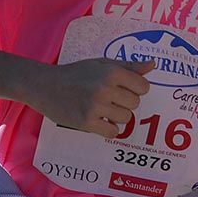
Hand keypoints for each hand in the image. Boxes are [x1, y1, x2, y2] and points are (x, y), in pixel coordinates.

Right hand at [28, 57, 154, 137]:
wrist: (45, 86)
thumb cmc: (76, 73)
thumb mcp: (102, 63)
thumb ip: (129, 66)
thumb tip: (152, 65)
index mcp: (112, 72)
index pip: (143, 87)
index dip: (136, 89)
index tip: (125, 89)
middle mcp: (105, 88)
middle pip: (135, 103)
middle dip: (126, 102)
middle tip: (111, 99)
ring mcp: (95, 107)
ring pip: (125, 118)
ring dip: (118, 116)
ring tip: (104, 109)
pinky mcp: (86, 123)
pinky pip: (112, 132)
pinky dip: (109, 129)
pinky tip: (100, 121)